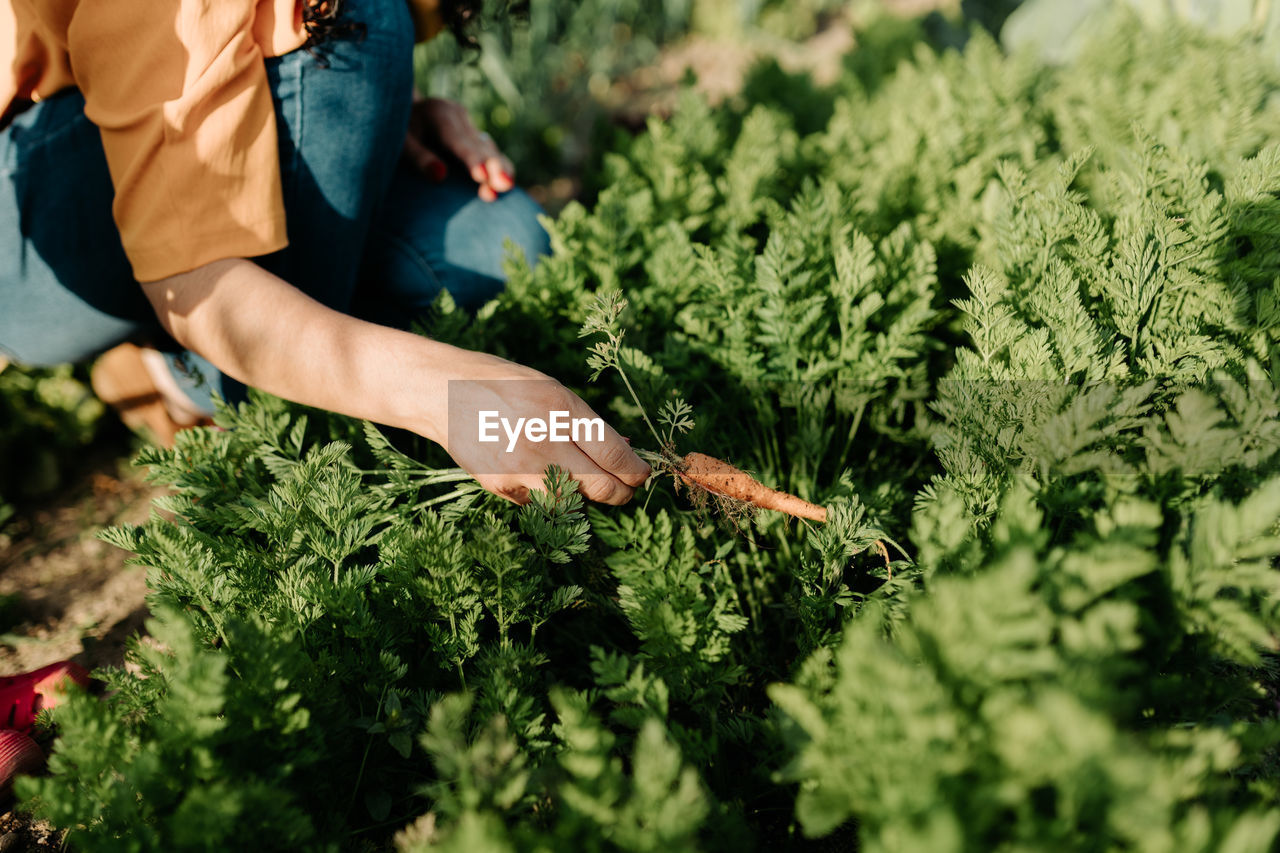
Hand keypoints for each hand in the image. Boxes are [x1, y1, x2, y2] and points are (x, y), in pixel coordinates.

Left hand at [404, 96, 515, 201]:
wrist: (401, 109)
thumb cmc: (396, 130)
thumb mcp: (400, 142)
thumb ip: (419, 158)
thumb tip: (440, 176)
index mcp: (438, 113)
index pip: (457, 140)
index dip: (472, 159)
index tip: (482, 176)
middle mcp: (458, 116)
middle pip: (479, 144)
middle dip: (494, 165)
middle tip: (505, 184)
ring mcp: (468, 124)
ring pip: (488, 147)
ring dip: (500, 167)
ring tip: (507, 186)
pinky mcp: (473, 133)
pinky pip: (488, 151)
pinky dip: (499, 166)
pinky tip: (506, 181)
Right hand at [424, 346, 650, 504]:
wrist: (443, 392)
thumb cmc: (505, 386)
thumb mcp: (552, 390)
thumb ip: (587, 423)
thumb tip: (626, 453)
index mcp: (561, 408)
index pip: (614, 454)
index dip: (635, 472)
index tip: (642, 476)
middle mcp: (543, 440)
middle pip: (600, 487)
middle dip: (620, 493)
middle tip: (625, 490)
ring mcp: (520, 467)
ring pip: (572, 502)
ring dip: (584, 496)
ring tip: (580, 479)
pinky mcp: (500, 486)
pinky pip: (539, 502)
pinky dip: (547, 494)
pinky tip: (537, 473)